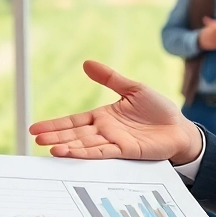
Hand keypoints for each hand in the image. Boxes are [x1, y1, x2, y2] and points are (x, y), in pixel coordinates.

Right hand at [30, 60, 201, 163]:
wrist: (179, 128)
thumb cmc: (159, 111)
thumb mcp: (133, 89)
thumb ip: (110, 78)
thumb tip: (87, 63)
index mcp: (104, 116)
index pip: (74, 121)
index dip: (55, 124)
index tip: (35, 129)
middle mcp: (105, 131)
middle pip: (74, 134)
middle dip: (55, 136)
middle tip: (36, 139)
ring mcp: (113, 142)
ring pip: (84, 145)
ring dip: (66, 146)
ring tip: (48, 147)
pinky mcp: (125, 151)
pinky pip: (101, 152)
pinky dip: (85, 153)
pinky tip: (70, 153)